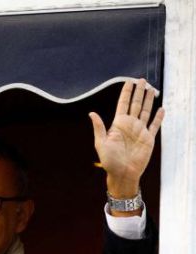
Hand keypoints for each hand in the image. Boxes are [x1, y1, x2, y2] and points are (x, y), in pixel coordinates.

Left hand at [89, 79, 164, 197]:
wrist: (122, 174)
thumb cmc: (109, 161)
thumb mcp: (101, 143)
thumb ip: (99, 127)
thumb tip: (91, 113)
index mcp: (118, 124)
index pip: (123, 104)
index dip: (126, 92)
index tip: (128, 82)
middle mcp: (130, 125)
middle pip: (136, 104)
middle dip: (139, 92)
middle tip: (142, 80)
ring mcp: (140, 131)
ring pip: (146, 111)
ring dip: (149, 100)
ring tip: (151, 89)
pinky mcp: (148, 138)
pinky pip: (155, 125)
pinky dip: (159, 117)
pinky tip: (161, 108)